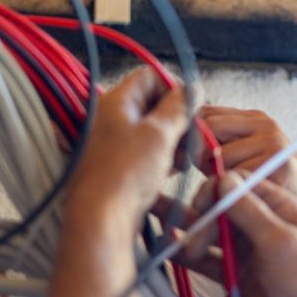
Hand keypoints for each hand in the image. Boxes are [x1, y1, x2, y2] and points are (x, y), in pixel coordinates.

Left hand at [67, 67, 187, 228]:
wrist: (101, 220)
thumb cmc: (125, 173)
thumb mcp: (160, 133)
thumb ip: (179, 107)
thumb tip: (192, 88)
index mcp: (116, 102)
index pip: (149, 76)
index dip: (174, 86)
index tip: (192, 106)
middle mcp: (112, 119)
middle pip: (153, 104)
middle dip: (179, 118)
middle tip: (195, 135)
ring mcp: (115, 145)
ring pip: (153, 131)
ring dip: (175, 140)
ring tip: (188, 157)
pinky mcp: (120, 168)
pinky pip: (148, 154)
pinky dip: (164, 157)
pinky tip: (176, 169)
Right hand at [175, 173, 296, 296]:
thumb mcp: (280, 239)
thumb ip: (249, 210)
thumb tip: (223, 178)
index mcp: (277, 206)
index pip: (238, 184)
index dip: (216, 191)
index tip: (202, 204)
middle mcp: (259, 223)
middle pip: (219, 208)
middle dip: (202, 219)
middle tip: (194, 238)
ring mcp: (244, 247)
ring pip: (209, 232)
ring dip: (189, 234)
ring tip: (173, 239)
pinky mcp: (232, 271)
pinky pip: (206, 258)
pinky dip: (188, 255)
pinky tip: (172, 251)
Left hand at [198, 106, 296, 212]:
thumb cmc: (269, 184)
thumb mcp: (246, 154)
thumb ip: (219, 143)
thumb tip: (180, 140)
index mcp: (254, 118)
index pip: (206, 112)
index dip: (191, 134)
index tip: (191, 156)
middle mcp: (264, 125)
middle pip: (209, 127)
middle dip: (200, 153)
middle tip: (208, 174)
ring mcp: (271, 143)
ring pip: (218, 155)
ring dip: (215, 175)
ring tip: (231, 188)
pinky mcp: (274, 164)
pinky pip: (233, 176)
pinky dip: (230, 189)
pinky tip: (242, 196)